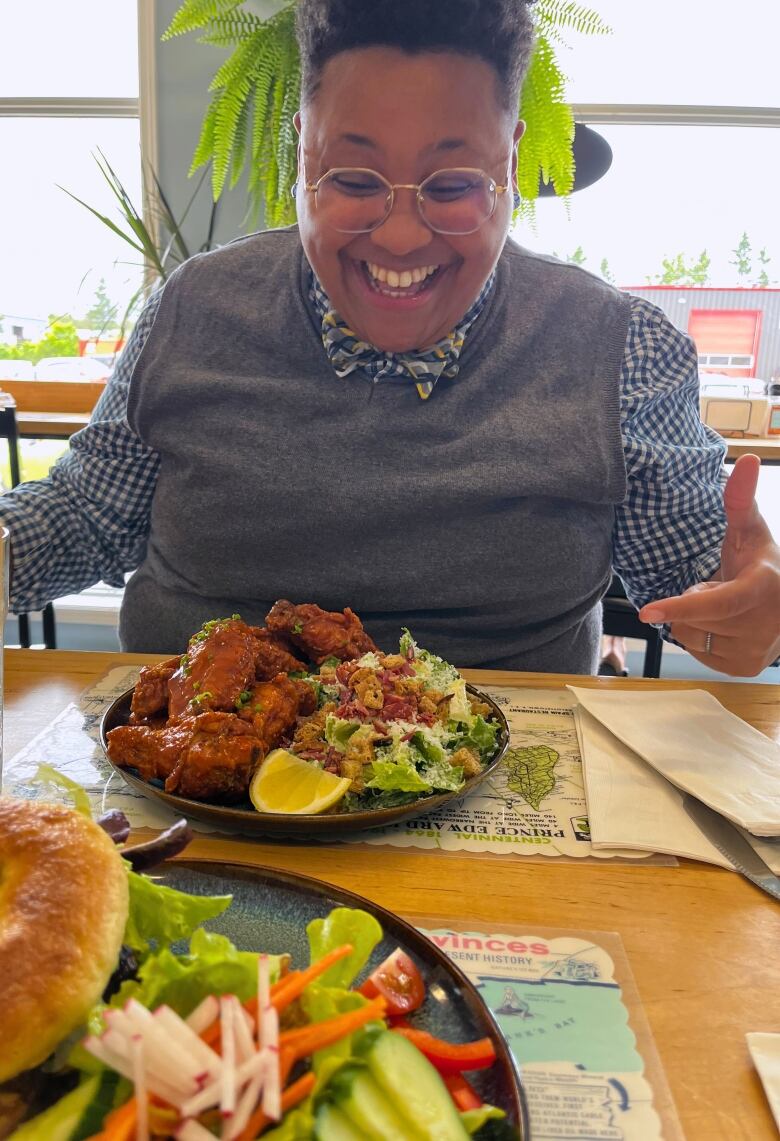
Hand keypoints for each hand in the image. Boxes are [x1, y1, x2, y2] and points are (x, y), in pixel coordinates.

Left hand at [638, 455, 779, 675]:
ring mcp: (756, 652)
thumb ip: (741, 497)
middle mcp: (765, 625)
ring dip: (695, 621)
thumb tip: (748, 460)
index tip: (646, 610)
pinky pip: (698, 654)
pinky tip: (723, 626)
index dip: (681, 606)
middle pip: (693, 620)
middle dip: (692, 601)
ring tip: (722, 608)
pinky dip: (702, 639)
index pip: (717, 603)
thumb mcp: (750, 530)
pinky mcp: (745, 669)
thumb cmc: (759, 564)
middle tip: (717, 586)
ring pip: (691, 638)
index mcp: (764, 587)